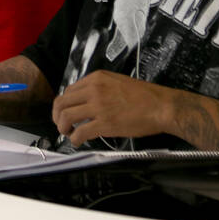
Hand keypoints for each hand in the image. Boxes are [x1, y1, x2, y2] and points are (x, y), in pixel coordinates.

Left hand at [51, 71, 173, 147]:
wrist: (161, 106)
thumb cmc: (145, 96)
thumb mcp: (117, 82)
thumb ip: (100, 88)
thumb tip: (86, 102)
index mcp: (97, 78)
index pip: (69, 90)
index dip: (64, 104)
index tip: (66, 113)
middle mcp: (94, 89)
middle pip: (61, 102)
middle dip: (57, 116)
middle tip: (61, 125)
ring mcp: (98, 106)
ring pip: (65, 117)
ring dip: (62, 128)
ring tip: (69, 133)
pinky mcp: (103, 124)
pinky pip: (79, 133)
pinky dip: (74, 139)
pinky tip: (79, 141)